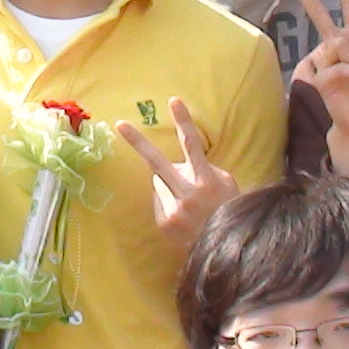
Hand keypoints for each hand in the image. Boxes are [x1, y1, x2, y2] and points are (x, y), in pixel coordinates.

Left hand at [118, 108, 238, 248]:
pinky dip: (168, 200)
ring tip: (189, 200)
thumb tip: (179, 163)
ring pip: (159, 181)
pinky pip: (159, 199)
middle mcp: (187, 193)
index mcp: (206, 180)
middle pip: (157, 163)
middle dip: (137, 142)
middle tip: (120, 124)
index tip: (173, 100)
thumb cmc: (228, 208)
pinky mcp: (165, 222)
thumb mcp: (226, 184)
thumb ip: (204, 169)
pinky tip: (184, 213)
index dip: (184, 122)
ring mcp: (174, 209)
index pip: (192, 145)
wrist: (226, 248)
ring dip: (169, 183)